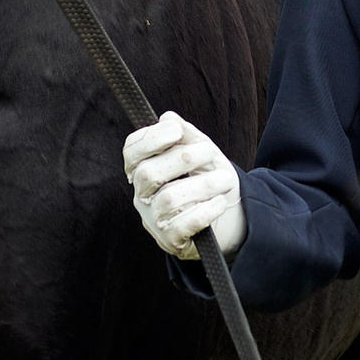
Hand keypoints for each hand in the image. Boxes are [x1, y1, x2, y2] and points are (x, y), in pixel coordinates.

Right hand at [122, 111, 246, 260]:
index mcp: (143, 169)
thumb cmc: (208, 180)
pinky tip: (218, 203)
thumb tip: (168, 118)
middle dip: (182, 158)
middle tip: (209, 153)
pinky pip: (184, 224)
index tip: (177, 131)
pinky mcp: (171, 240)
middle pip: (148, 173)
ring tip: (225, 180)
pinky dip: (206, 211)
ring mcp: (154, 219)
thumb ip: (187, 136)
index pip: (131, 151)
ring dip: (203, 185)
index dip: (151, 139)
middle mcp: (142, 194)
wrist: (227, 217)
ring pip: (169, 199)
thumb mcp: (202, 153)